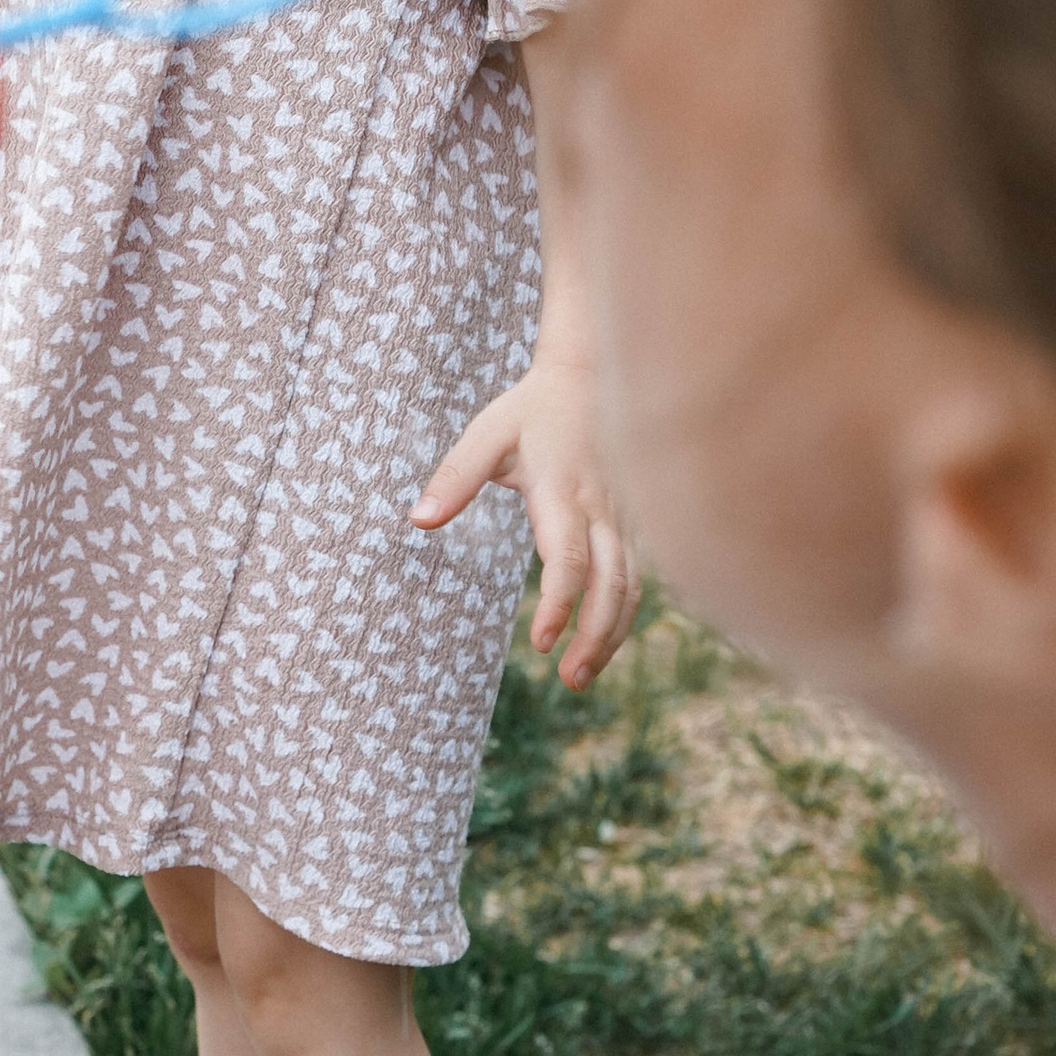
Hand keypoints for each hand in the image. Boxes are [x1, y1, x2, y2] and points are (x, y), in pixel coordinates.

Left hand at [413, 354, 640, 687]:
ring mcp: (623, 518)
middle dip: (595, 636)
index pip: (568, 557)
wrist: (591, 376)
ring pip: (631, 586)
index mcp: (564, 490)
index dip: (558, 603)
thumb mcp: (487, 434)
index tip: (539, 642)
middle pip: (612, 584)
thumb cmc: (532, 410)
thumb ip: (455, 477)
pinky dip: (622, 615)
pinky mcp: (631, 524)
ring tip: (580, 677)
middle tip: (568, 680)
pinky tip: (602, 643)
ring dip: (612, 635)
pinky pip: (636, 577)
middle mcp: (601, 510)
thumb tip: (419, 520)